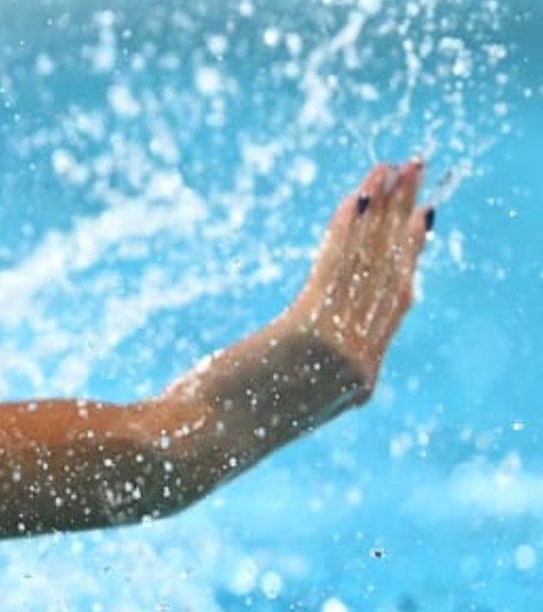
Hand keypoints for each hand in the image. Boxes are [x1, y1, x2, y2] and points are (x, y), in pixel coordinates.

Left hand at [170, 157, 427, 462]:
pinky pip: (336, 269)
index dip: (407, 256)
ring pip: (371, 265)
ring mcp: (342, 353)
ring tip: (395, 165)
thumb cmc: (212, 424)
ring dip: (383, 209)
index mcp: (356, 383)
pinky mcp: (314, 336)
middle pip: (393, 276)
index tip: (417, 216)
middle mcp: (361, 367)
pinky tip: (356, 194)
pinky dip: (347, 228)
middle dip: (406, 217)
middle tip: (418, 170)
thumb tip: (287, 342)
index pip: (394, 305)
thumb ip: (294, 362)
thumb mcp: (269, 390)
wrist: (193, 446)